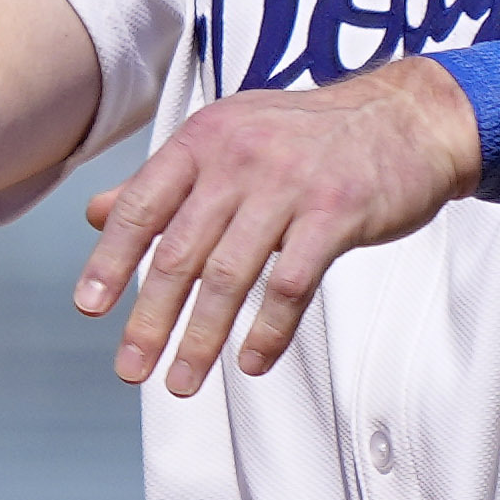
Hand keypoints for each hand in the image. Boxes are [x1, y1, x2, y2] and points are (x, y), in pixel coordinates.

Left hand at [74, 62, 475, 395]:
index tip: (89, 310)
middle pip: (179, 253)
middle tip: (131, 370)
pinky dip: (268, 331)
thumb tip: (95, 214)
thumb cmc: (310, 136)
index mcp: (203, 140)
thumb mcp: (230, 137)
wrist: (410, 117)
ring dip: (201, 339)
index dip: (110, 261)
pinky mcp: (337, 214)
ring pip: (229, 277)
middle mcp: (239, 159)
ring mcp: (289, 186)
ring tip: (182, 383)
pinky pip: (290, 284)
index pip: (140, 207)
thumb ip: (165, 180)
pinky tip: (251, 362)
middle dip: (150, 320)